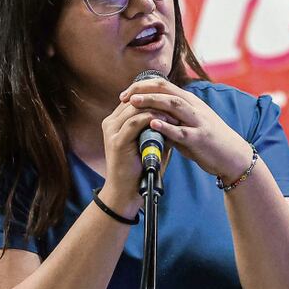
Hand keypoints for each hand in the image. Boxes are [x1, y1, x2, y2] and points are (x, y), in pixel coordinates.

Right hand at [100, 100, 179, 215]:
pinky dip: (152, 119)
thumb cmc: (142, 167)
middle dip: (157, 99)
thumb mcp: (153, 142)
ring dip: (157, 108)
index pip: (136, 99)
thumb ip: (160, 126)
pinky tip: (167, 121)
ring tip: (175, 113)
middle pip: (135, 99)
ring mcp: (112, 131)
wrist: (128, 191)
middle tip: (177, 103)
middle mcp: (110, 123)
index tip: (175, 100)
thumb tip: (177, 114)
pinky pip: (135, 122)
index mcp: (116, 121)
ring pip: (135, 108)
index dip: (155, 97)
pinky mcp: (116, 141)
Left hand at [120, 78, 252, 180]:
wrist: (233, 156)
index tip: (126, 94)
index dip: (142, 86)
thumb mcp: (190, 124)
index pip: (164, 85)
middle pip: (167, 90)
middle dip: (143, 90)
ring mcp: (198, 122)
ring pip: (174, 105)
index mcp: (191, 102)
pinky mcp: (200, 138)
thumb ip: (172, 119)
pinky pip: (181, 131)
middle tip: (124, 96)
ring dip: (152, 101)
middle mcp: (195, 107)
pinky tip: (152, 124)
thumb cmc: (209, 141)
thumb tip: (148, 117)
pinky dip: (166, 126)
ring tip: (134, 102)